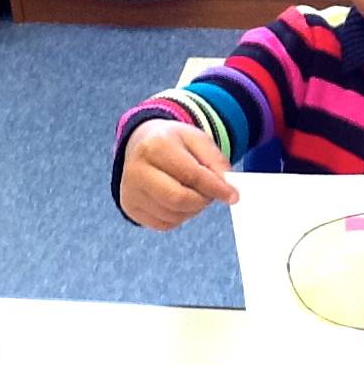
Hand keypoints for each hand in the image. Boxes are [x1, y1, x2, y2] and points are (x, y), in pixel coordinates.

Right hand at [121, 119, 238, 230]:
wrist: (142, 143)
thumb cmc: (174, 143)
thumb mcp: (197, 140)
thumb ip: (216, 161)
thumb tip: (229, 189)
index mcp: (156, 146)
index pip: (191, 174)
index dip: (215, 188)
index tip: (233, 195)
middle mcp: (137, 170)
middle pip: (178, 199)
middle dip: (202, 200)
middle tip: (211, 195)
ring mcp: (130, 191)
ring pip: (173, 215)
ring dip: (193, 209)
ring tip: (194, 192)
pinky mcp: (130, 208)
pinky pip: (164, 224)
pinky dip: (180, 217)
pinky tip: (180, 200)